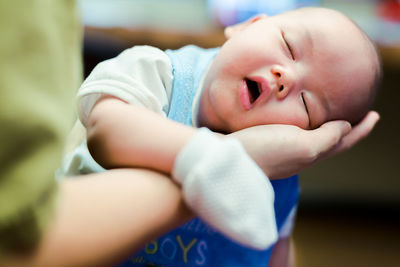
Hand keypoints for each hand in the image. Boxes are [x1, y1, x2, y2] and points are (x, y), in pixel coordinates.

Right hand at [230, 111, 379, 178]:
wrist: (225, 161)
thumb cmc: (263, 151)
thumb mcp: (301, 144)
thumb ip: (326, 137)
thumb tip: (345, 127)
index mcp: (311, 153)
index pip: (344, 141)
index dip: (362, 129)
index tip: (376, 115)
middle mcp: (299, 154)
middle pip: (331, 141)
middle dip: (348, 130)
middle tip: (360, 114)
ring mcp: (282, 151)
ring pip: (314, 138)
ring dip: (328, 127)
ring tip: (333, 115)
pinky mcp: (267, 144)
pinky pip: (295, 134)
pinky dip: (306, 126)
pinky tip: (298, 119)